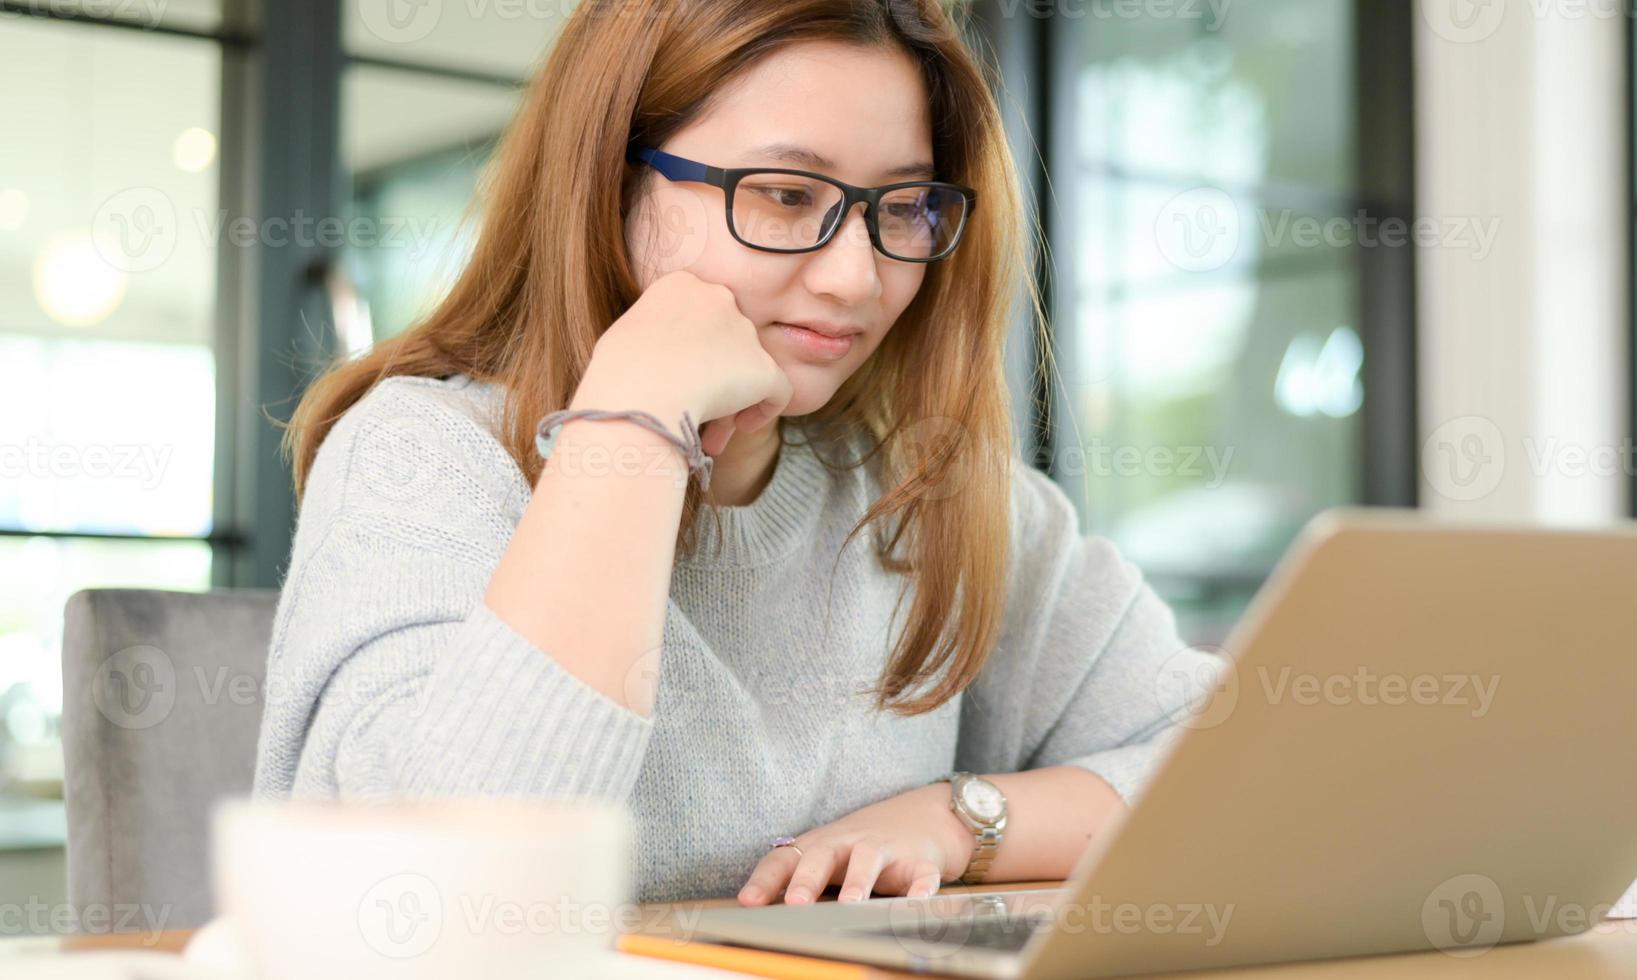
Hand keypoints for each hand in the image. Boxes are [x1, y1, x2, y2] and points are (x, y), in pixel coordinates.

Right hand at [586, 269, 792, 456]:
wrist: (636, 393)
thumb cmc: (618, 372)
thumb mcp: (625, 336)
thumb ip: (653, 332)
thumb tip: (661, 352)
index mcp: (681, 285)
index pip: (701, 316)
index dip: (695, 348)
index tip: (681, 373)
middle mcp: (718, 298)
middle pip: (726, 341)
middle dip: (716, 374)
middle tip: (697, 405)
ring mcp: (744, 331)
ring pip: (748, 368)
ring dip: (733, 399)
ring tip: (712, 434)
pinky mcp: (763, 367)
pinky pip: (778, 390)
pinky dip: (765, 409)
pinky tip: (743, 426)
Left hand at [737, 783, 974, 906]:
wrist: (925, 817)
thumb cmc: (861, 846)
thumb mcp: (828, 856)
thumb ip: (796, 878)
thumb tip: (754, 911)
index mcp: (820, 846)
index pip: (785, 859)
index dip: (766, 880)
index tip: (748, 902)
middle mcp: (848, 843)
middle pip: (823, 855)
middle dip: (808, 880)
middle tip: (795, 904)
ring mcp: (885, 849)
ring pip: (868, 860)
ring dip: (859, 880)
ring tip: (850, 903)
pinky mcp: (920, 861)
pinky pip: (921, 875)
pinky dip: (920, 889)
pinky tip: (917, 904)